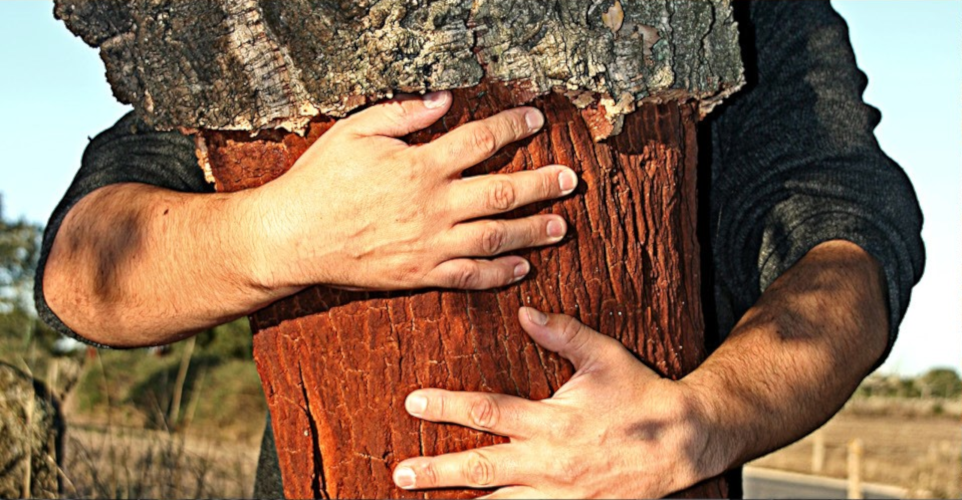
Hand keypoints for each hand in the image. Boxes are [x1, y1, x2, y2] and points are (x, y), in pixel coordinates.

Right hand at [246, 91, 577, 291]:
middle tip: (570, 179)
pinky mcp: (420, 273)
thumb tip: (444, 101)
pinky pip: (469, 276)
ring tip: (561, 226)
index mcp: (420, 167)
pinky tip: (523, 268)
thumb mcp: (355, 132)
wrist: (292, 238)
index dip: (512, 127)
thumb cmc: (319, 181)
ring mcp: (430, 244)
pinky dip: (499, 273)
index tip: (536, 119)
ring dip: (533, 231)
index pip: (480, 141)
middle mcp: (434, 206)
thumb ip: (403, 115)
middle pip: (502, 193)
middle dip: (541, 184)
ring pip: (495, 237)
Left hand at [392, 308, 717, 498]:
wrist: (684, 443)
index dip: (447, 406)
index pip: (488, 411)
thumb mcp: (605, 357)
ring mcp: (562, 494)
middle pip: (482, 468)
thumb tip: (525, 311)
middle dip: (437, 470)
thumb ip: (563, 334)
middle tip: (401, 472)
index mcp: (553, 420)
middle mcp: (551, 462)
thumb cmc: (641, 396)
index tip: (413, 402)